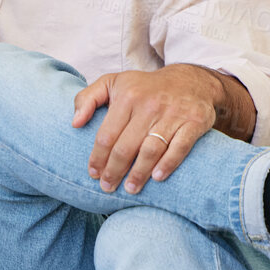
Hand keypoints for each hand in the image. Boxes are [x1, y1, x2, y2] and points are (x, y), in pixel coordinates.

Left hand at [72, 66, 222, 194]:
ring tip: (129, 189)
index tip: (93, 173)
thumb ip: (87, 98)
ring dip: (139, 173)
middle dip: (114, 171)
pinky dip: (169, 164)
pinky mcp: (194, 122)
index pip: (107, 135)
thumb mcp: (112, 82)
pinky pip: (179, 148)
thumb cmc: (145, 87)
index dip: (98, 158)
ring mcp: (173, 115)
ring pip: (151, 150)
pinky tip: (157, 177)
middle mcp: (149, 106)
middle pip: (126, 146)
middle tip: (107, 187)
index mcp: (127, 97)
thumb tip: (75, 123)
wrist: (191, 80)